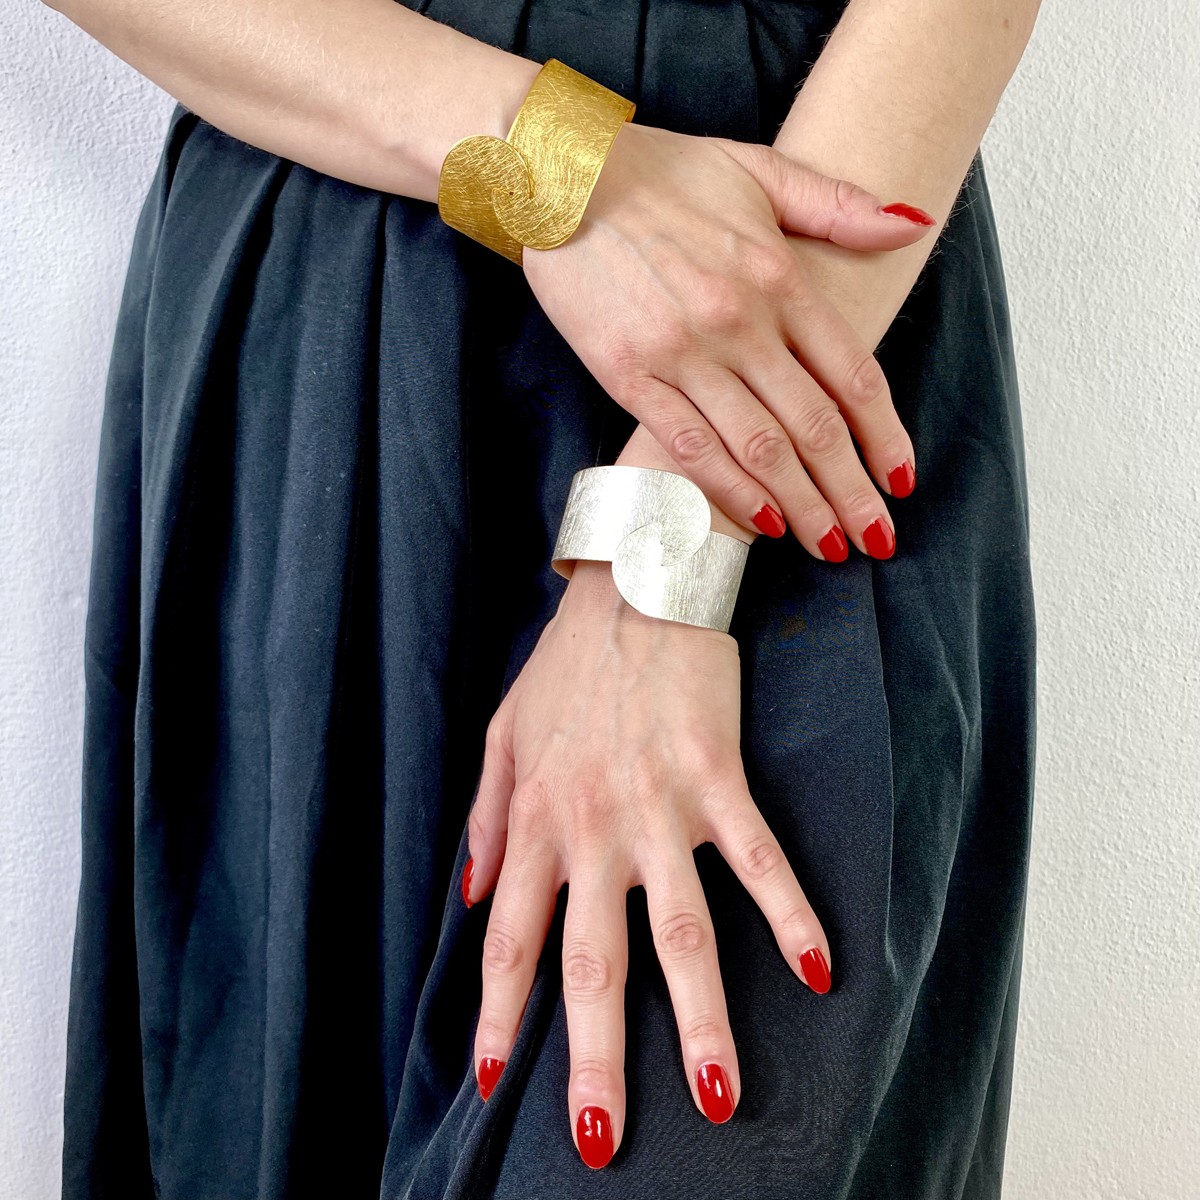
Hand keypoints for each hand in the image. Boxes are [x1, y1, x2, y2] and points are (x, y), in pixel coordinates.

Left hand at [461, 561, 832, 1167]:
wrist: (633, 584)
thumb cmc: (567, 664)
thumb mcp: (502, 733)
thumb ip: (482, 816)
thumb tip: (462, 897)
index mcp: (536, 820)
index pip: (508, 938)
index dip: (499, 1014)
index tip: (494, 1082)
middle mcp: (592, 828)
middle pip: (591, 962)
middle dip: (594, 1056)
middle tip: (599, 1143)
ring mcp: (658, 806)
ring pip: (679, 933)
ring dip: (701, 1019)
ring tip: (719, 1098)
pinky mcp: (718, 777)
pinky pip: (756, 858)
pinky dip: (789, 912)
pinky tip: (820, 969)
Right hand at [521, 121, 934, 558]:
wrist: (559, 176)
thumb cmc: (662, 173)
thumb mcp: (760, 169)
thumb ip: (839, 206)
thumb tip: (915, 223)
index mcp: (777, 275)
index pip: (852, 374)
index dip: (884, 436)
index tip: (902, 481)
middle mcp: (737, 320)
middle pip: (812, 426)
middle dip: (852, 492)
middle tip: (877, 539)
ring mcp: (681, 353)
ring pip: (758, 448)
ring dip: (801, 506)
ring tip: (830, 546)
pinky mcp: (629, 375)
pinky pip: (689, 447)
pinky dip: (728, 491)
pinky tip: (760, 525)